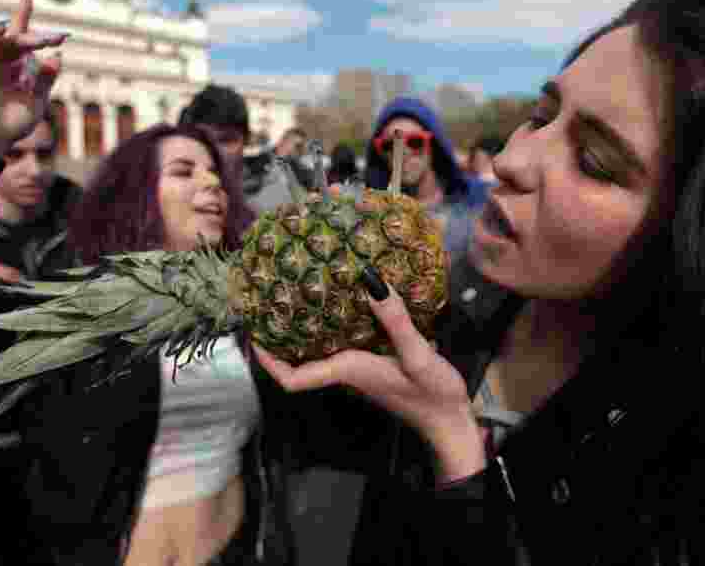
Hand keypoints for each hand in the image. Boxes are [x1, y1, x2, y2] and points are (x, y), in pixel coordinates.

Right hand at [0, 0, 67, 155]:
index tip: (63, 37)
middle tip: (50, 41)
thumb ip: (46, 79)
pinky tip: (1, 29)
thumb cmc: (13, 124)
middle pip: (16, 37)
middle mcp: (0, 59)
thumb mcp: (36, 101)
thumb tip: (59, 55)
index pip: (28, 42)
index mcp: (17, 66)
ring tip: (36, 40)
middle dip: (35, 37)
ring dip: (15, 32)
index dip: (42, 36)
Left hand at [253, 273, 486, 482]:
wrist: (451, 422)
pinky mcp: (375, 366)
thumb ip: (396, 320)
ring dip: (305, 331)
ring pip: (320, 353)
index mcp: (349, 370)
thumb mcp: (418, 354)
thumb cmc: (432, 395)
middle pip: (300, 362)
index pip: (293, 378)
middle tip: (270, 304)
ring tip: (299, 296)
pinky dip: (334, 328)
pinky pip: (342, 347)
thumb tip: (371, 282)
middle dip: (281, 338)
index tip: (254, 336)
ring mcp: (360, 371)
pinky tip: (346, 304)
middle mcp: (348, 372)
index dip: (268, 362)